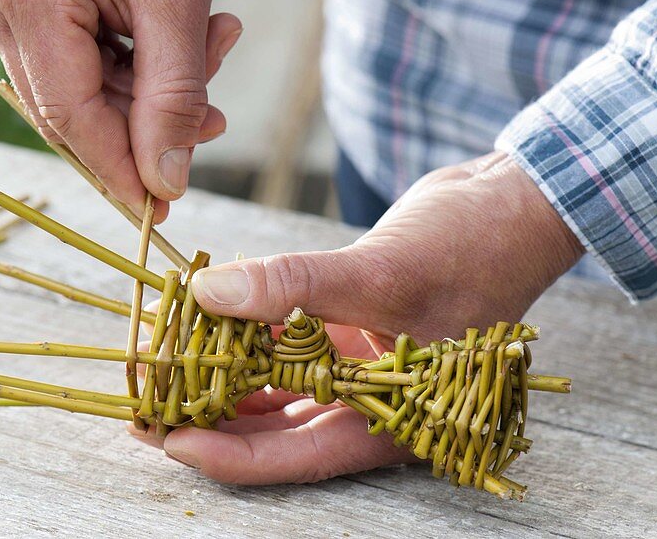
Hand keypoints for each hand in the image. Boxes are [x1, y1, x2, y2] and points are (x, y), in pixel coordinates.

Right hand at [0, 0, 238, 220]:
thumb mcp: (181, 2)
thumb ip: (174, 96)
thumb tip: (165, 185)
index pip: (69, 111)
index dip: (119, 166)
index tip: (165, 204)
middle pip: (71, 109)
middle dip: (147, 124)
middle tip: (215, 121)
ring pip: (79, 95)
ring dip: (150, 93)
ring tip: (216, 46)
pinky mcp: (19, 9)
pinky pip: (77, 69)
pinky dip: (134, 70)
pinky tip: (186, 41)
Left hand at [129, 152, 582, 482]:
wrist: (510, 203)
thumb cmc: (472, 249)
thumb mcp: (383, 271)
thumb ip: (295, 285)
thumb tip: (210, 294)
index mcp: (390, 418)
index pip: (294, 454)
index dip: (226, 452)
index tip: (165, 436)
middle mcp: (368, 400)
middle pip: (274, 427)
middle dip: (209, 415)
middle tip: (146, 400)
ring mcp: (356, 363)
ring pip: (273, 385)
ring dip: (220, 372)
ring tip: (162, 362)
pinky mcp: (344, 325)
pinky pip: (282, 339)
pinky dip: (243, 331)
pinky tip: (203, 321)